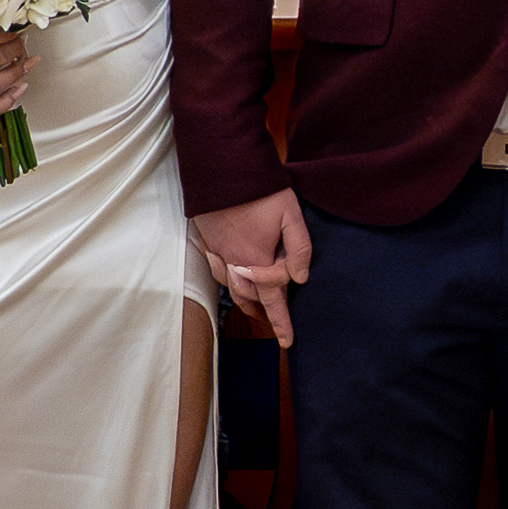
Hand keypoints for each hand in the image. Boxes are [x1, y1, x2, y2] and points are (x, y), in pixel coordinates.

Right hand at [194, 190, 310, 345]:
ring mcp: (217, 250)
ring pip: (229, 285)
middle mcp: (234, 262)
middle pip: (248, 296)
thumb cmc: (261, 190)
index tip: (287, 341)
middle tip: (271, 322)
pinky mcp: (206, 237)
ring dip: (242, 298)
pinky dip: (224, 277)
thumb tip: (301, 278)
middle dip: (261, 312)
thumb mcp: (291, 215)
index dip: (281, 322)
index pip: (272, 300)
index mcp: (257, 261)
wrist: (222, 167)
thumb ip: (299, 248)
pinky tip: (227, 273)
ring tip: (251, 304)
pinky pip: (214, 267)